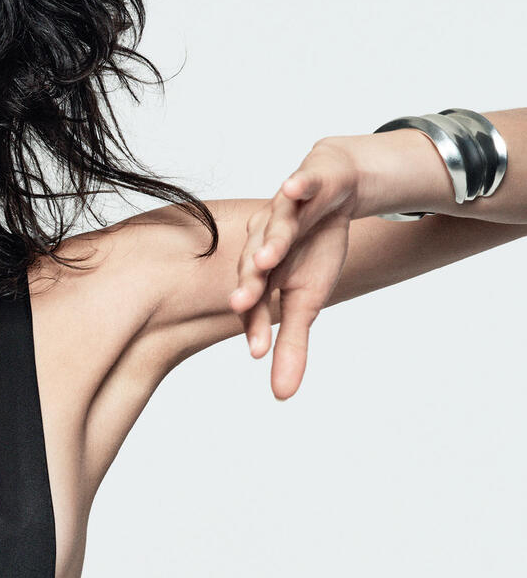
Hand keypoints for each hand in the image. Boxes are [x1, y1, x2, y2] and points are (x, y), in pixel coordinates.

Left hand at [228, 139, 360, 399]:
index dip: (253, 323)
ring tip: (266, 257)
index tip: (256, 351)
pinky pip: (303, 181)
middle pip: (254, 264)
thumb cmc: (313, 250)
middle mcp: (266, 240)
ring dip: (270, 240)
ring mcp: (285, 209)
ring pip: (275, 226)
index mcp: (263, 272)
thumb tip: (281, 397)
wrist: (334, 189)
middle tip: (242, 304)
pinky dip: (299, 184)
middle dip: (249, 284)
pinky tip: (294, 188)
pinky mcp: (309, 180)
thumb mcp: (307, 301)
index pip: (254, 301)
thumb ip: (291, 345)